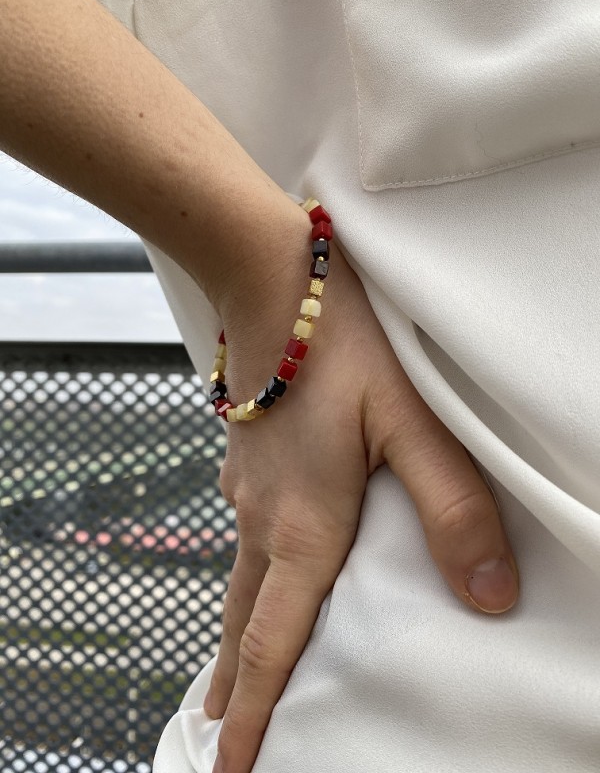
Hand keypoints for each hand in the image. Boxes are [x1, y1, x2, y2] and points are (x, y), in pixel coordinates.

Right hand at [201, 207, 518, 772]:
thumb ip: (452, 508)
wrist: (270, 282)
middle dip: (234, 687)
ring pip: (242, 576)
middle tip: (220, 733)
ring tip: (236, 665)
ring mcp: (247, 486)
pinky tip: (264, 558)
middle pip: (244, 621)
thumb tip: (489, 596)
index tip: (229, 768)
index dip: (253, 714)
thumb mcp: (413, 423)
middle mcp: (263, 516)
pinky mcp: (249, 455)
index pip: (271, 642)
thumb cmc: (342, 347)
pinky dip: (251, 568)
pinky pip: (246, 531)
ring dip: (239, 628)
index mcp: (302, 526)